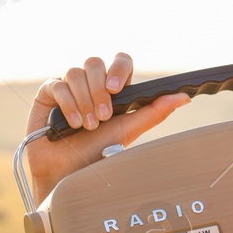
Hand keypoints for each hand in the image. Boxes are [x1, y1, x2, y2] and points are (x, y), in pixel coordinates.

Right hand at [23, 53, 190, 197]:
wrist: (66, 172)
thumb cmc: (97, 153)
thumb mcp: (128, 131)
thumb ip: (154, 113)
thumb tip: (183, 98)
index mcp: (112, 89)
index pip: (120, 61)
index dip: (118, 68)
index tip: (116, 89)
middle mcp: (91, 84)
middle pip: (95, 63)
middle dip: (99, 91)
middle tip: (102, 118)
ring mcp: (69, 86)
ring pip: (76, 72)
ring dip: (84, 101)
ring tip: (87, 126)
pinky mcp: (49, 93)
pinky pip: (58, 84)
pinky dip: (67, 105)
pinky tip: (71, 124)